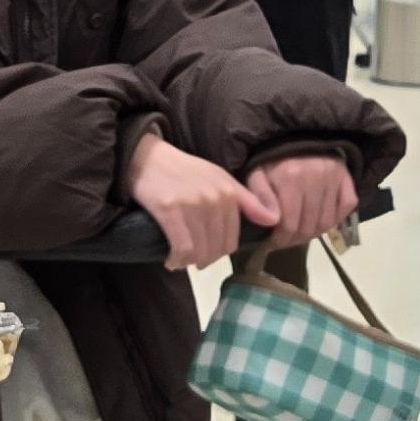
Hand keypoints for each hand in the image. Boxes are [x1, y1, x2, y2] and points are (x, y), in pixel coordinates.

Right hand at [125, 134, 278, 270]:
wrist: (146, 158)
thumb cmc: (181, 170)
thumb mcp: (217, 178)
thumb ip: (246, 200)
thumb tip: (273, 219)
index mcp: (229, 192)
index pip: (232, 239)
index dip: (219, 252)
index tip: (206, 253)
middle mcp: (216, 199)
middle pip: (217, 249)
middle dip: (204, 259)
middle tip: (190, 259)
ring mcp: (194, 206)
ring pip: (200, 252)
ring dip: (189, 262)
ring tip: (179, 259)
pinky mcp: (172, 212)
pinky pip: (182, 249)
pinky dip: (177, 260)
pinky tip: (171, 260)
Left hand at [243, 155, 358, 247]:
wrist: (294, 139)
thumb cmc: (272, 162)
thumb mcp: (257, 176)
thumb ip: (259, 198)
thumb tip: (272, 221)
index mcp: (290, 177)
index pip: (290, 223)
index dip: (283, 238)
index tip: (277, 240)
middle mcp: (316, 177)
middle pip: (310, 225)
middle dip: (297, 238)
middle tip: (289, 239)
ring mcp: (334, 177)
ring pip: (328, 221)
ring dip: (315, 233)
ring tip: (302, 232)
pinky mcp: (347, 178)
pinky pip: (347, 206)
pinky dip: (336, 218)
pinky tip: (321, 218)